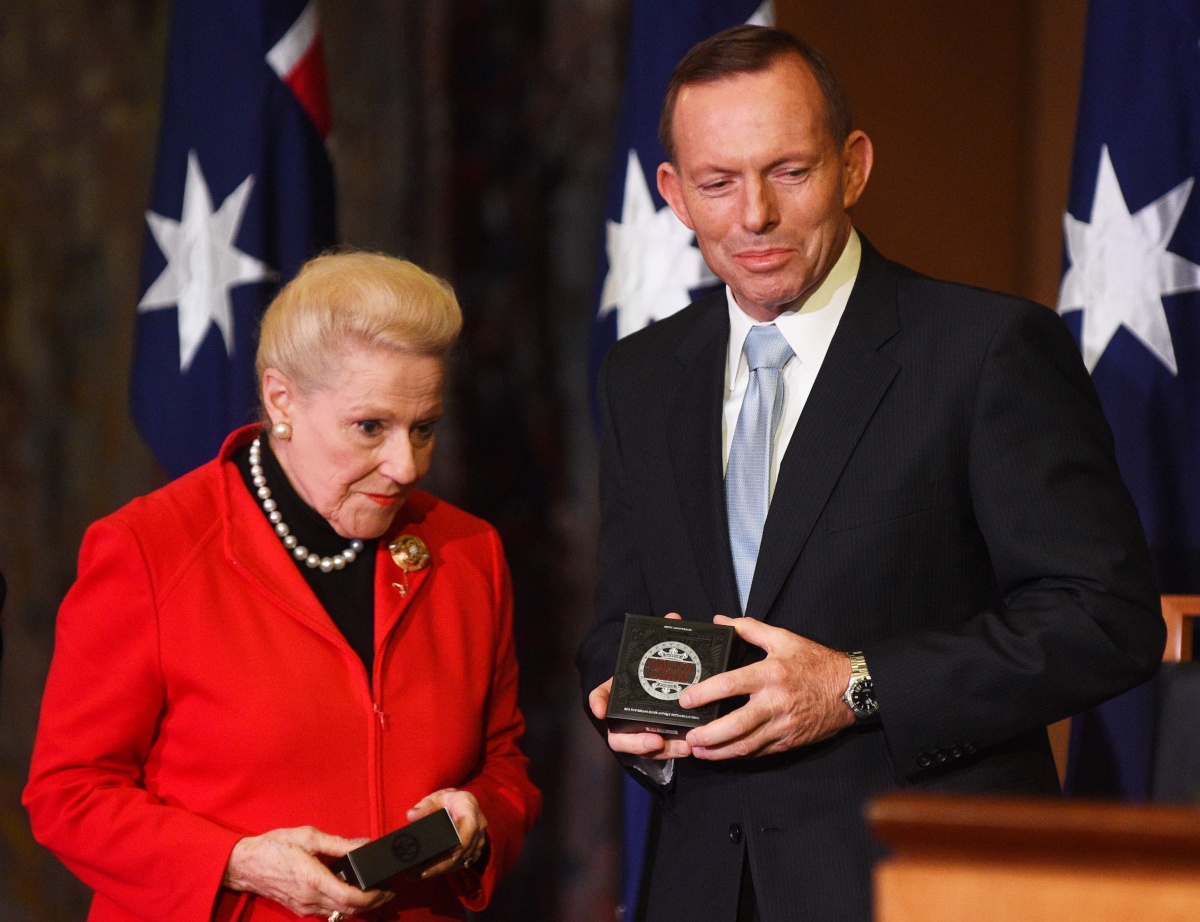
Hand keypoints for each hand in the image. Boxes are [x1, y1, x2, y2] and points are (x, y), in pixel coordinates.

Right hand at [223, 826, 392, 917]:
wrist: (245, 865)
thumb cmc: (275, 847)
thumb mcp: (308, 837)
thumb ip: (338, 843)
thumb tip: (363, 844)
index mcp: (314, 880)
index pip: (350, 898)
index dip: (373, 897)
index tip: (387, 889)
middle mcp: (310, 899)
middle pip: (348, 909)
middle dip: (372, 903)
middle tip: (388, 891)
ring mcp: (304, 907)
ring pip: (338, 913)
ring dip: (359, 906)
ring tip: (374, 892)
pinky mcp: (300, 909)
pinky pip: (327, 912)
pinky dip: (343, 906)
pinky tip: (351, 894)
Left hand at [407, 788, 487, 877]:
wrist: (462, 802)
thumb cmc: (448, 799)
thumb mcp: (435, 798)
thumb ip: (424, 807)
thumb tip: (411, 816)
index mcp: (470, 809)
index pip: (467, 832)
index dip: (455, 849)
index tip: (436, 861)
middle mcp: (479, 825)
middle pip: (463, 852)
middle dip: (440, 867)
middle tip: (417, 873)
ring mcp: (480, 839)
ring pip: (463, 860)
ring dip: (442, 870)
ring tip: (419, 874)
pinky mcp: (476, 848)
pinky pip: (464, 862)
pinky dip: (448, 869)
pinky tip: (431, 872)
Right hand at [588, 613, 691, 760]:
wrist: (664, 683)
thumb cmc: (657, 668)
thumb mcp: (658, 654)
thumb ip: (663, 637)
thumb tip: (673, 618)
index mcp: (619, 690)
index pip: (600, 695)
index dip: (598, 702)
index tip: (600, 710)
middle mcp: (622, 715)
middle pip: (616, 735)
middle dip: (635, 741)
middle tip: (655, 741)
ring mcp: (636, 731)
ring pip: (639, 749)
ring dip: (660, 751)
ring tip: (682, 747)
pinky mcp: (653, 741)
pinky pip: (658, 753)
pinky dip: (671, 752)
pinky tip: (688, 748)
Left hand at [681, 616, 854, 759]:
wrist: (850, 690)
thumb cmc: (816, 663)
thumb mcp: (783, 638)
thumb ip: (749, 628)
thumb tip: (721, 620)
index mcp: (770, 674)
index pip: (730, 685)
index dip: (705, 694)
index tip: (687, 700)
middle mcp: (775, 702)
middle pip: (736, 724)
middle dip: (709, 735)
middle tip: (689, 738)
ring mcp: (782, 725)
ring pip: (746, 745)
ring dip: (719, 751)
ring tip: (699, 751)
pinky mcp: (789, 740)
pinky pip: (760, 752)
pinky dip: (740, 755)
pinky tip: (724, 754)